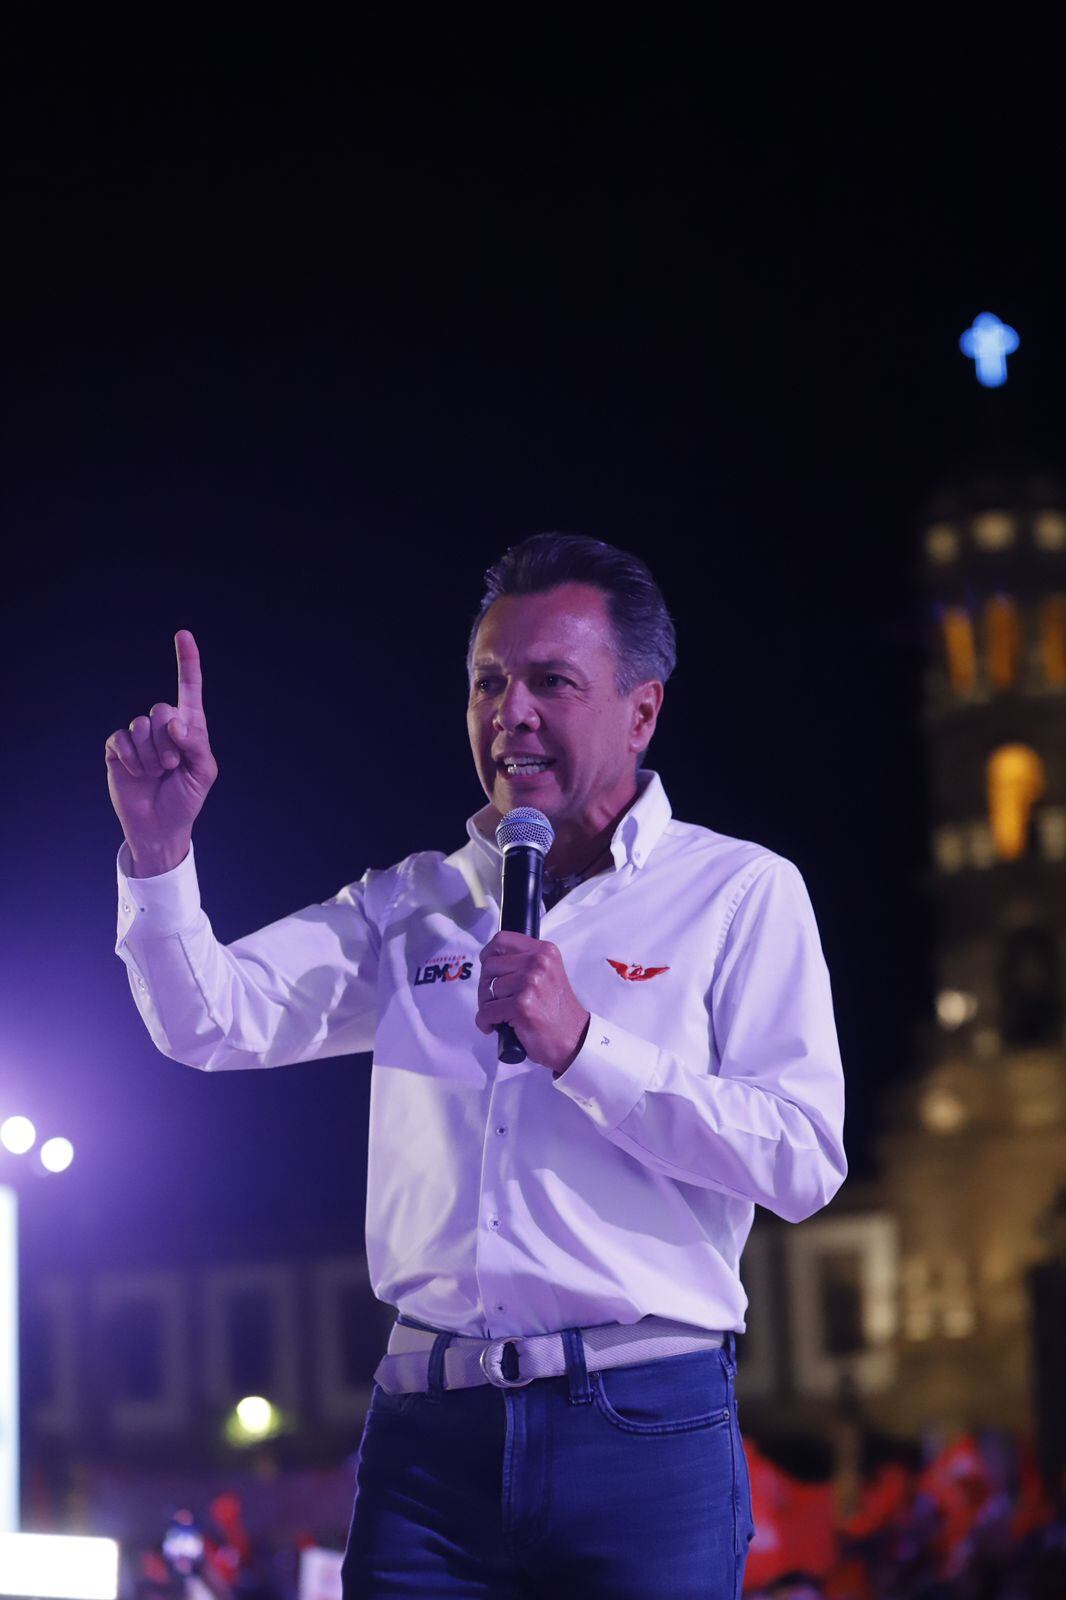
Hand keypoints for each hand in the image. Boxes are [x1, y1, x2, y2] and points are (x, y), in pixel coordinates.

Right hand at [104, 629, 217, 866]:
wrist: (160, 827)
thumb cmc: (186, 799)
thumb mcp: (204, 774)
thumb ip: (197, 745)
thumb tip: (176, 723)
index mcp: (190, 727)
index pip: (188, 688)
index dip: (187, 661)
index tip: (183, 634)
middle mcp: (163, 727)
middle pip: (161, 709)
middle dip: (168, 741)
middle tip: (172, 766)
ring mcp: (139, 737)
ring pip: (141, 725)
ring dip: (151, 755)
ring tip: (157, 773)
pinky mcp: (119, 749)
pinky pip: (121, 739)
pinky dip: (133, 759)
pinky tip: (138, 774)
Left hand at [476, 931, 590, 1072]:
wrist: (575, 1040)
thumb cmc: (558, 1011)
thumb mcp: (548, 974)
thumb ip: (525, 962)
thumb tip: (491, 960)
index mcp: (544, 952)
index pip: (502, 940)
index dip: (488, 954)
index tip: (487, 966)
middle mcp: (538, 963)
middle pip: (490, 966)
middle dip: (485, 985)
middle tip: (495, 1001)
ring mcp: (529, 984)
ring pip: (487, 989)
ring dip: (487, 1005)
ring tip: (502, 1015)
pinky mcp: (520, 1006)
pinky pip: (486, 1011)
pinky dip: (485, 1022)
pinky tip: (495, 1026)